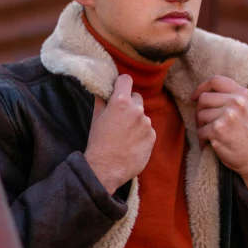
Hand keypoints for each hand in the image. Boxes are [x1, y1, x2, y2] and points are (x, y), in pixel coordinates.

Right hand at [84, 74, 155, 194]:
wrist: (106, 169)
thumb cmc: (98, 143)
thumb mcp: (95, 118)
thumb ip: (101, 100)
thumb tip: (102, 89)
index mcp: (120, 101)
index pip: (126, 79)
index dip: (121, 84)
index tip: (118, 90)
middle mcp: (136, 109)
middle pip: (136, 97)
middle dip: (129, 104)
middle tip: (119, 118)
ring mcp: (146, 123)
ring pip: (142, 115)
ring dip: (136, 121)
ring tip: (124, 135)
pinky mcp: (152, 136)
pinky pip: (148, 129)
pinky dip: (141, 134)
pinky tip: (131, 144)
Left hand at [191, 75, 247, 201]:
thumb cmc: (247, 135)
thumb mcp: (245, 109)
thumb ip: (229, 98)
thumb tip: (202, 93)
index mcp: (243, 94)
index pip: (216, 80)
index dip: (201, 87)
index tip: (194, 97)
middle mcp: (236, 102)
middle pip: (203, 99)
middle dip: (201, 112)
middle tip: (207, 124)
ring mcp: (228, 115)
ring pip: (200, 115)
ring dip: (202, 127)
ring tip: (213, 135)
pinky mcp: (219, 129)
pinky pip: (200, 131)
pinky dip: (202, 140)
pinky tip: (211, 144)